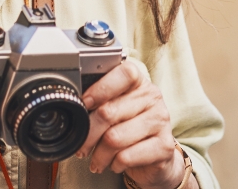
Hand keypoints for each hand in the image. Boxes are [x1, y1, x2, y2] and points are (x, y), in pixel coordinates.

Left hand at [76, 61, 193, 188]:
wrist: (157, 156)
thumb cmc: (129, 126)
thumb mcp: (114, 107)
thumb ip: (98, 101)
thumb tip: (73, 104)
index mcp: (139, 82)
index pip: (123, 74)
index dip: (99, 89)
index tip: (83, 103)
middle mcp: (152, 98)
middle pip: (108, 112)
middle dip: (88, 134)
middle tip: (81, 146)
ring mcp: (161, 121)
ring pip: (114, 138)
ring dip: (99, 154)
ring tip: (96, 159)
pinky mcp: (164, 146)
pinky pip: (126, 156)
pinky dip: (114, 163)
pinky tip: (114, 164)